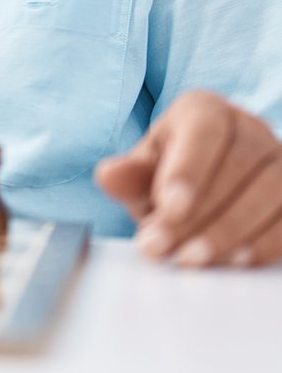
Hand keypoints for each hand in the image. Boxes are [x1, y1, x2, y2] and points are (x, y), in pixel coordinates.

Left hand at [95, 90, 281, 267]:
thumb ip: (130, 174)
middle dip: (201, 213)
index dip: (188, 170)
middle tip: (164, 247)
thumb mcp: (145, 168)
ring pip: (272, 192)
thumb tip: (107, 176)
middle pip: (239, 165)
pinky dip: (264, 244)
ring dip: (230, 232)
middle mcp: (250, 128)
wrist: (206, 184)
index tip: (168, 209)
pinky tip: (234, 262)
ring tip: (191, 259)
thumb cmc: (170, 171)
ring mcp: (280, 160)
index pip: (204, 131)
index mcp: (205, 110)